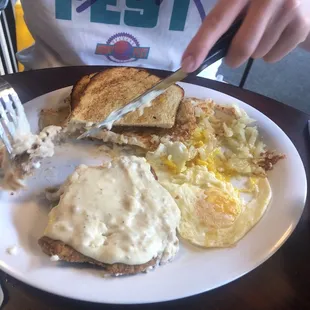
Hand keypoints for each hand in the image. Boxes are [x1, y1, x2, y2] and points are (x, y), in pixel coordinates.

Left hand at [182, 0, 309, 71]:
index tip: (187, 65)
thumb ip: (223, 16)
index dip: (200, 45)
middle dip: (233, 58)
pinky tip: (275, 34)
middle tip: (234, 53)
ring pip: (257, 55)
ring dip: (254, 51)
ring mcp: (289, 10)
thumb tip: (197, 54)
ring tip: (263, 31)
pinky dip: (269, 53)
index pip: (217, 21)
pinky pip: (273, 58)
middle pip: (242, 48)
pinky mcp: (301, 26)